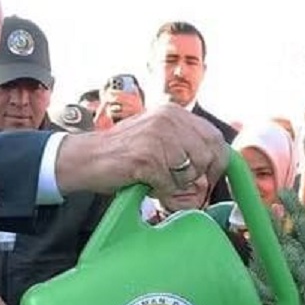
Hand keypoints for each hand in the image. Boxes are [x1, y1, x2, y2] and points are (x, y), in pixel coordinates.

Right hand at [54, 104, 226, 202]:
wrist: (87, 157)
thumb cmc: (122, 151)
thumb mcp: (157, 135)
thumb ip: (184, 143)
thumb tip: (213, 165)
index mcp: (174, 113)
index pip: (215, 137)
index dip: (217, 161)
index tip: (210, 176)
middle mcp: (168, 120)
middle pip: (206, 157)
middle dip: (198, 177)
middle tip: (181, 184)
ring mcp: (157, 138)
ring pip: (189, 173)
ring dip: (177, 185)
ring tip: (157, 180)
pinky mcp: (146, 158)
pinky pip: (170, 185)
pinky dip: (161, 192)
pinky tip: (148, 185)